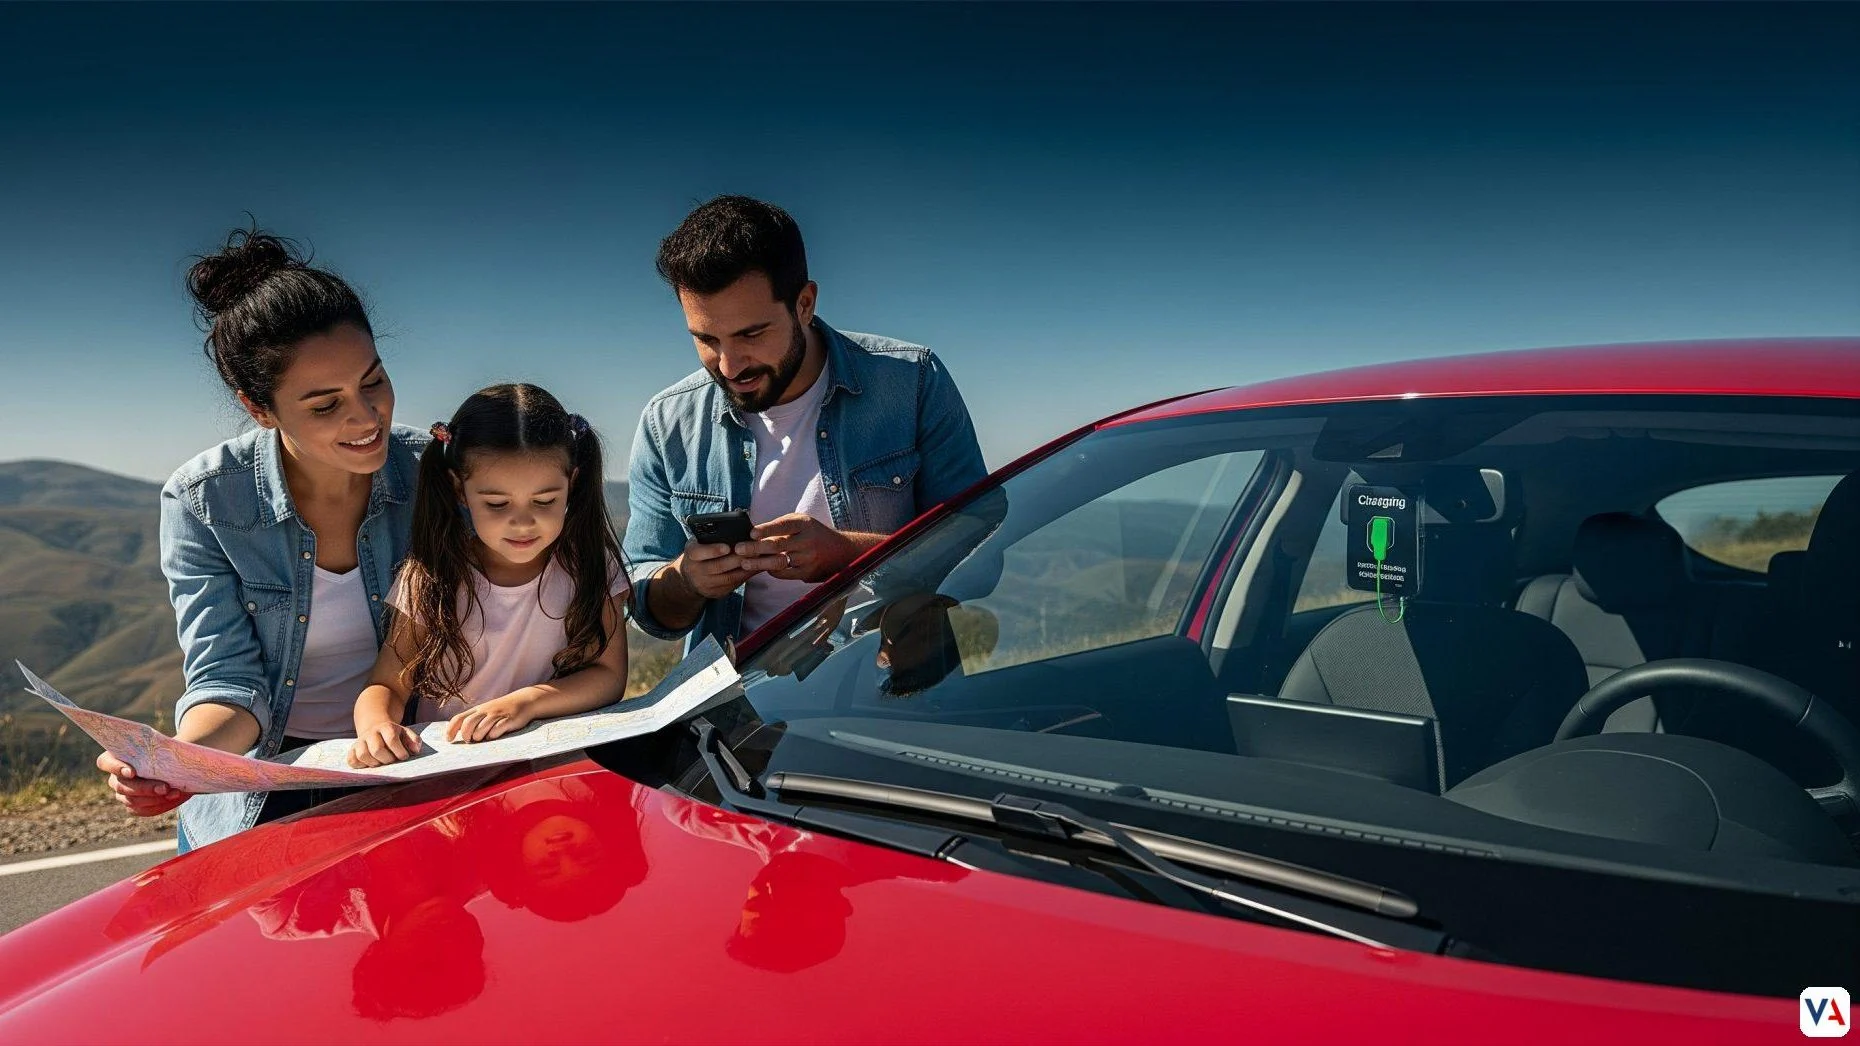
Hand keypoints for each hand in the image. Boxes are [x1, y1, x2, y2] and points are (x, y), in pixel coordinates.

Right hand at [97, 751, 189, 816]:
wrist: (178, 767)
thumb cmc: (169, 752)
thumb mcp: (166, 746)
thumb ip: (161, 749)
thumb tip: (171, 753)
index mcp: (117, 757)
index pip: (105, 762)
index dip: (114, 767)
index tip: (132, 772)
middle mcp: (116, 777)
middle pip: (121, 786)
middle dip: (144, 788)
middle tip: (164, 787)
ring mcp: (123, 793)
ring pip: (131, 800)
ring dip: (154, 798)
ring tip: (174, 792)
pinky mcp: (133, 806)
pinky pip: (141, 810)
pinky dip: (159, 805)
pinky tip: (173, 798)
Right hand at [347, 721, 423, 767]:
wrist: (376, 729)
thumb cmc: (394, 736)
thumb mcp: (406, 734)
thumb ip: (413, 741)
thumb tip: (415, 750)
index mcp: (386, 727)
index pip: (392, 739)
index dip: (400, 751)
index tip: (404, 756)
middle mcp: (371, 733)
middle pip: (377, 750)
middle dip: (387, 759)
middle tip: (391, 760)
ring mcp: (360, 742)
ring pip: (362, 755)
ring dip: (374, 763)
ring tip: (380, 762)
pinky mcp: (352, 750)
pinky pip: (351, 760)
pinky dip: (360, 765)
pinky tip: (369, 764)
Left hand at [446, 694, 535, 743]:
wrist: (525, 700)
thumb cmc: (503, 710)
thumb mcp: (487, 712)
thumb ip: (474, 721)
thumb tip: (460, 734)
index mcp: (478, 709)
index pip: (459, 718)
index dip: (451, 729)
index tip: (449, 740)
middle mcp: (485, 711)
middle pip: (468, 724)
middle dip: (466, 735)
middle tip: (470, 740)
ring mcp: (497, 715)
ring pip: (481, 729)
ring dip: (479, 736)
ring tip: (484, 737)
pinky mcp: (508, 720)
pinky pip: (497, 730)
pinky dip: (493, 735)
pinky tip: (496, 735)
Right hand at [676, 538, 758, 599]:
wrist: (690, 577)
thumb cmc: (701, 553)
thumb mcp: (700, 543)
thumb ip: (712, 538)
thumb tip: (736, 531)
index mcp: (691, 554)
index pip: (699, 552)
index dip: (713, 550)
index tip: (727, 547)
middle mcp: (695, 571)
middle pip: (718, 566)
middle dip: (737, 558)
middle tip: (753, 550)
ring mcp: (705, 584)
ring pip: (728, 578)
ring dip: (745, 568)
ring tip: (758, 559)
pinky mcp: (715, 593)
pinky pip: (733, 585)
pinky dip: (746, 576)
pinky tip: (755, 568)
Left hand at [737, 514, 856, 582]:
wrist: (840, 551)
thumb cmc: (813, 533)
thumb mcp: (801, 522)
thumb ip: (781, 526)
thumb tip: (753, 532)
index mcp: (804, 524)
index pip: (784, 525)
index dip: (767, 529)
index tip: (752, 532)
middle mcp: (807, 541)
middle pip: (778, 545)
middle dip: (756, 548)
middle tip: (739, 549)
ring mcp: (808, 558)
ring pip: (779, 561)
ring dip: (759, 563)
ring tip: (744, 563)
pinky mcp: (808, 573)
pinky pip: (785, 573)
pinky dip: (772, 571)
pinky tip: (762, 568)